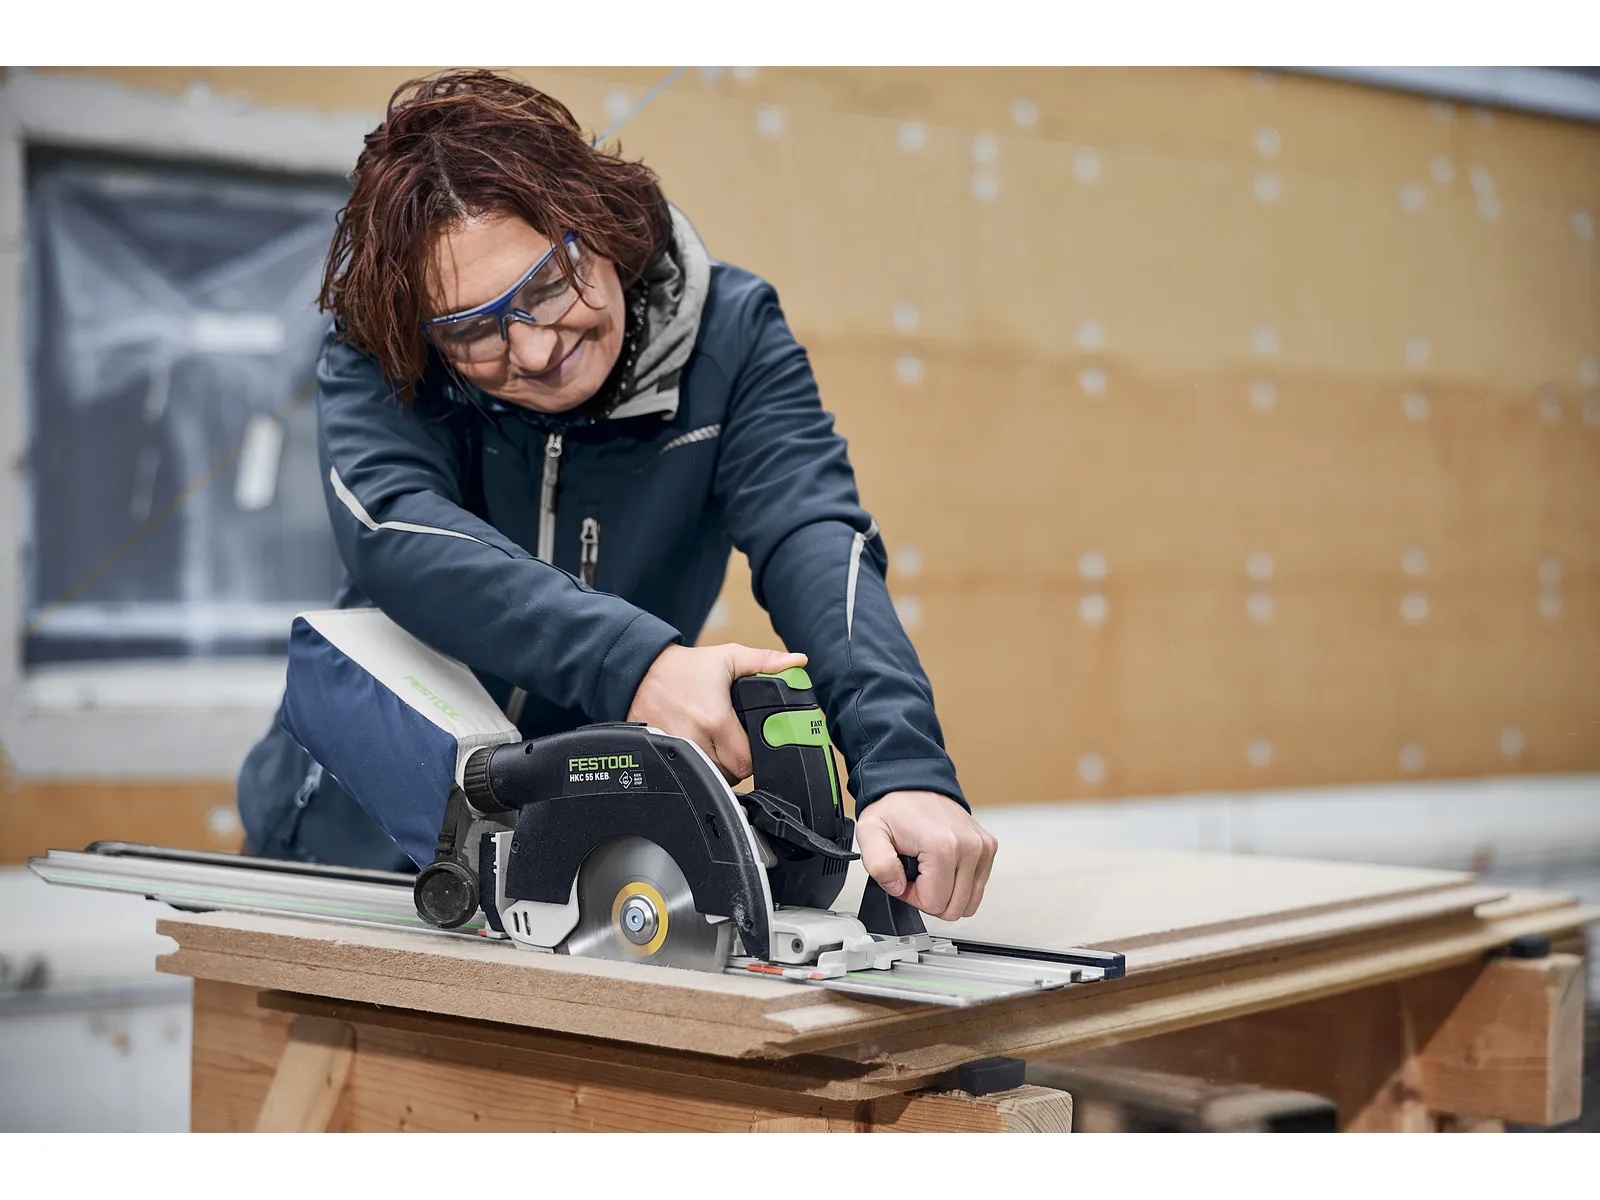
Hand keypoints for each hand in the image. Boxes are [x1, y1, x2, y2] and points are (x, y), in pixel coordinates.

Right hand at [628, 642, 806, 782]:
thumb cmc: (685, 668)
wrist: (641, 672)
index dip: (756, 756)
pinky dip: (700, 766)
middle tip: (738, 744)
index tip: (755, 744)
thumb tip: (797, 661)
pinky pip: (690, 775)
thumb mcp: (728, 657)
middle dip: (739, 763)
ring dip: (721, 767)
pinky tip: (701, 748)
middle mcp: (695, 739)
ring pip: (712, 777)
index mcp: (715, 719)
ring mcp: (677, 750)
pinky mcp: (664, 755)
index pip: (746, 761)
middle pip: (731, 774)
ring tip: (719, 745)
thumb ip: (765, 661)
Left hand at [855, 791, 997, 920]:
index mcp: (944, 847)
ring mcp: (982, 847)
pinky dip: (958, 883)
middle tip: (915, 873)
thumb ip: (879, 866)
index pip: (934, 904)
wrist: (912, 782)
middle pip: (955, 908)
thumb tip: (899, 888)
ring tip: (928, 869)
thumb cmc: (894, 808)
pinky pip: (977, 887)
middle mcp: (970, 847)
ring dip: (946, 892)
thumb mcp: (870, 833)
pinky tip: (942, 864)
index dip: (912, 896)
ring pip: (969, 902)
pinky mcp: (988, 847)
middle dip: (930, 897)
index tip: (903, 875)